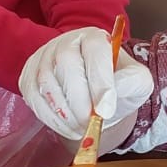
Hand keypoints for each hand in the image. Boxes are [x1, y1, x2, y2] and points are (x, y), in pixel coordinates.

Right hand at [19, 26, 152, 139]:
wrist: (96, 96)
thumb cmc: (117, 86)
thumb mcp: (137, 82)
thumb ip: (133, 82)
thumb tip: (112, 94)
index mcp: (95, 38)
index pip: (95, 50)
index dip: (99, 80)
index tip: (105, 109)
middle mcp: (66, 41)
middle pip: (65, 62)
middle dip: (79, 99)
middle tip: (90, 122)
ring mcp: (44, 58)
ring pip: (46, 81)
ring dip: (64, 112)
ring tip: (81, 128)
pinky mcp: (29, 76)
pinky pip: (32, 96)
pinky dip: (49, 117)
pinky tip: (66, 126)